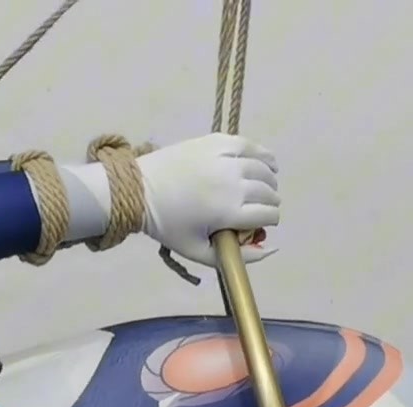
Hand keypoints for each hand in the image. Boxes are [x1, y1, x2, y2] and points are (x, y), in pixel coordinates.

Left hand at [136, 133, 280, 266]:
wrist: (140, 190)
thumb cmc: (169, 225)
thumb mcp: (200, 251)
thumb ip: (239, 257)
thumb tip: (273, 248)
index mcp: (229, 212)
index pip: (269, 214)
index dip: (269, 221)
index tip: (261, 222)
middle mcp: (233, 184)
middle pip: (268, 192)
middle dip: (269, 202)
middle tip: (259, 206)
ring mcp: (225, 160)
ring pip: (264, 169)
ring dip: (269, 180)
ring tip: (265, 186)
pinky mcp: (217, 142)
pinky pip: (250, 146)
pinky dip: (263, 155)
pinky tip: (267, 162)